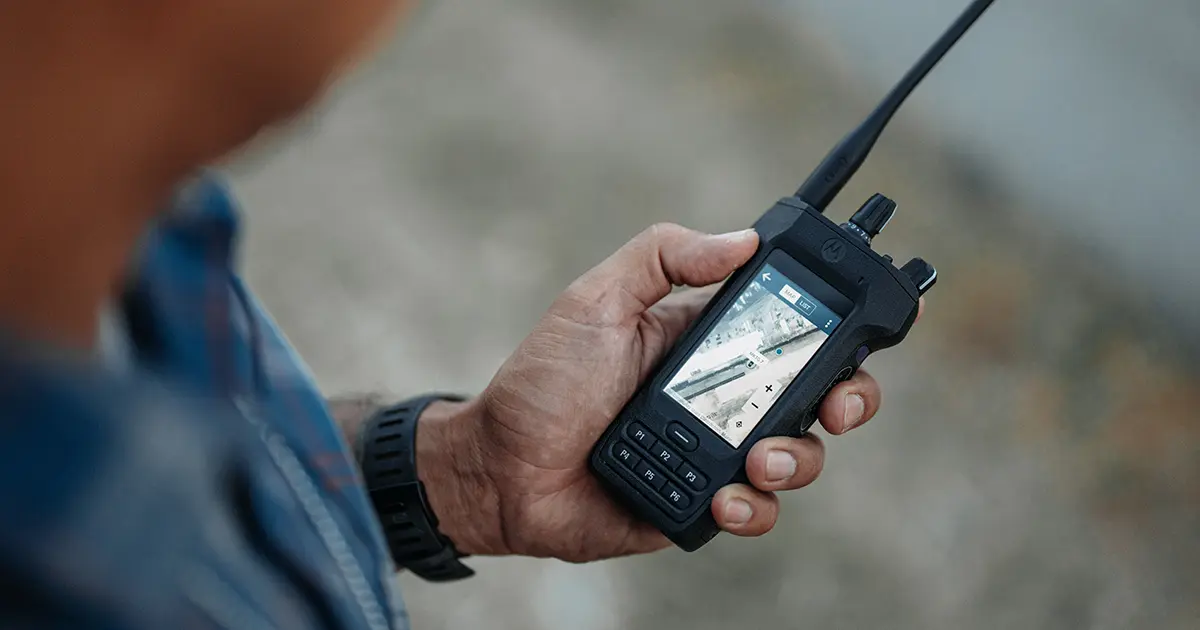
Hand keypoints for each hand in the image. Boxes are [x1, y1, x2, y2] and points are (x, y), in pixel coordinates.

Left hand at [416, 224, 919, 562]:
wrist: (500, 469)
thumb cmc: (542, 381)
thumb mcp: (596, 300)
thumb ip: (662, 256)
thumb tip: (743, 239)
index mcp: (709, 341)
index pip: (795, 326)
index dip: (846, 325)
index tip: (882, 320)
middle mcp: (726, 395)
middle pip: (822, 393)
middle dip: (850, 396)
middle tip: (835, 405)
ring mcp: (718, 452)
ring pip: (801, 455)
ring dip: (799, 457)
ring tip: (759, 458)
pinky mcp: (702, 504)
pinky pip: (756, 511)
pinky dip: (752, 507)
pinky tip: (723, 497)